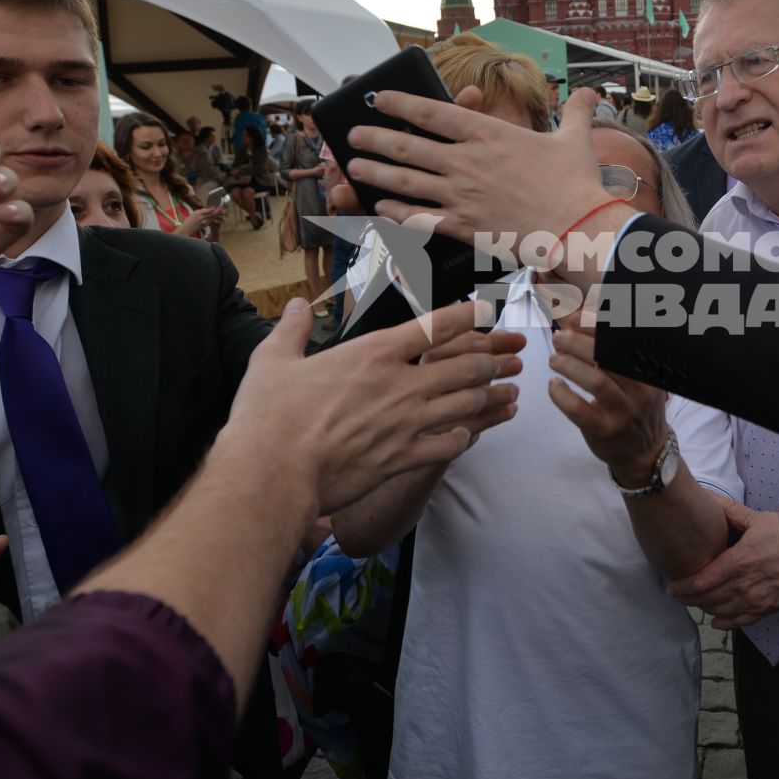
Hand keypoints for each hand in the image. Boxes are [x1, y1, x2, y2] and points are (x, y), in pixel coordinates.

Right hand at [178, 204, 225, 236]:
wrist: (185, 229)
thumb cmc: (188, 222)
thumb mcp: (192, 214)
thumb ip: (199, 212)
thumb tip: (206, 210)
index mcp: (197, 213)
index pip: (206, 210)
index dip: (212, 208)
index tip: (216, 206)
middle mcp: (200, 217)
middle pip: (210, 214)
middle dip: (216, 211)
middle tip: (221, 209)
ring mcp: (202, 222)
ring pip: (211, 218)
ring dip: (216, 215)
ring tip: (221, 213)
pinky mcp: (203, 226)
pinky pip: (210, 222)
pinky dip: (214, 220)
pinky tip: (216, 218)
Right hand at [223, 298, 522, 517]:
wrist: (274, 473)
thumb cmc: (269, 417)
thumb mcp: (273, 360)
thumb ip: (292, 329)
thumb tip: (298, 305)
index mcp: (374, 353)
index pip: (435, 326)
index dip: (467, 315)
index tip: (485, 312)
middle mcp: (400, 384)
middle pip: (465, 365)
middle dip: (493, 359)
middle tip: (509, 358)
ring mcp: (407, 423)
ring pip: (467, 403)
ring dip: (491, 396)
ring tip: (509, 393)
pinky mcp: (406, 458)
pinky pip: (451, 444)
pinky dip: (466, 437)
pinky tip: (469, 435)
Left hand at [337, 85, 613, 252]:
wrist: (578, 230)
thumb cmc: (577, 185)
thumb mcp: (576, 138)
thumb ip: (578, 112)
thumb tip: (592, 93)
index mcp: (488, 133)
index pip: (432, 112)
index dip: (400, 102)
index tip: (378, 98)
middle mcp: (466, 161)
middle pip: (407, 145)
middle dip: (374, 138)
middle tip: (354, 134)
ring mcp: (461, 195)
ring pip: (405, 180)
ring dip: (375, 172)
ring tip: (354, 167)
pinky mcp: (462, 226)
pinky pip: (418, 218)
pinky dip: (396, 211)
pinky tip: (381, 206)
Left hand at [545, 314, 667, 481]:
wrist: (645, 452)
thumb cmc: (634, 405)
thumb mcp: (635, 378)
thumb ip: (610, 351)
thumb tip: (576, 318)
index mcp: (649, 371)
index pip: (624, 341)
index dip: (597, 326)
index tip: (575, 317)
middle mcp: (642, 390)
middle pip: (608, 357)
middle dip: (578, 343)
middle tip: (558, 337)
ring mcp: (624, 412)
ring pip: (595, 381)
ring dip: (569, 365)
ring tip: (553, 359)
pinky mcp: (605, 431)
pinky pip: (579, 410)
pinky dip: (562, 395)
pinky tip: (554, 386)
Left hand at [668, 501, 778, 628]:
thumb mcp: (756, 520)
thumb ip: (728, 512)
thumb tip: (707, 499)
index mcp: (738, 562)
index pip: (701, 581)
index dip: (682, 587)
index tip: (671, 587)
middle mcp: (743, 585)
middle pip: (706, 599)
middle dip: (688, 599)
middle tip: (677, 595)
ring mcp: (755, 600)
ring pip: (720, 611)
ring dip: (703, 608)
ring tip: (694, 602)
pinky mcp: (767, 609)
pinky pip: (740, 622)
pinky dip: (724, 622)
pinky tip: (715, 619)